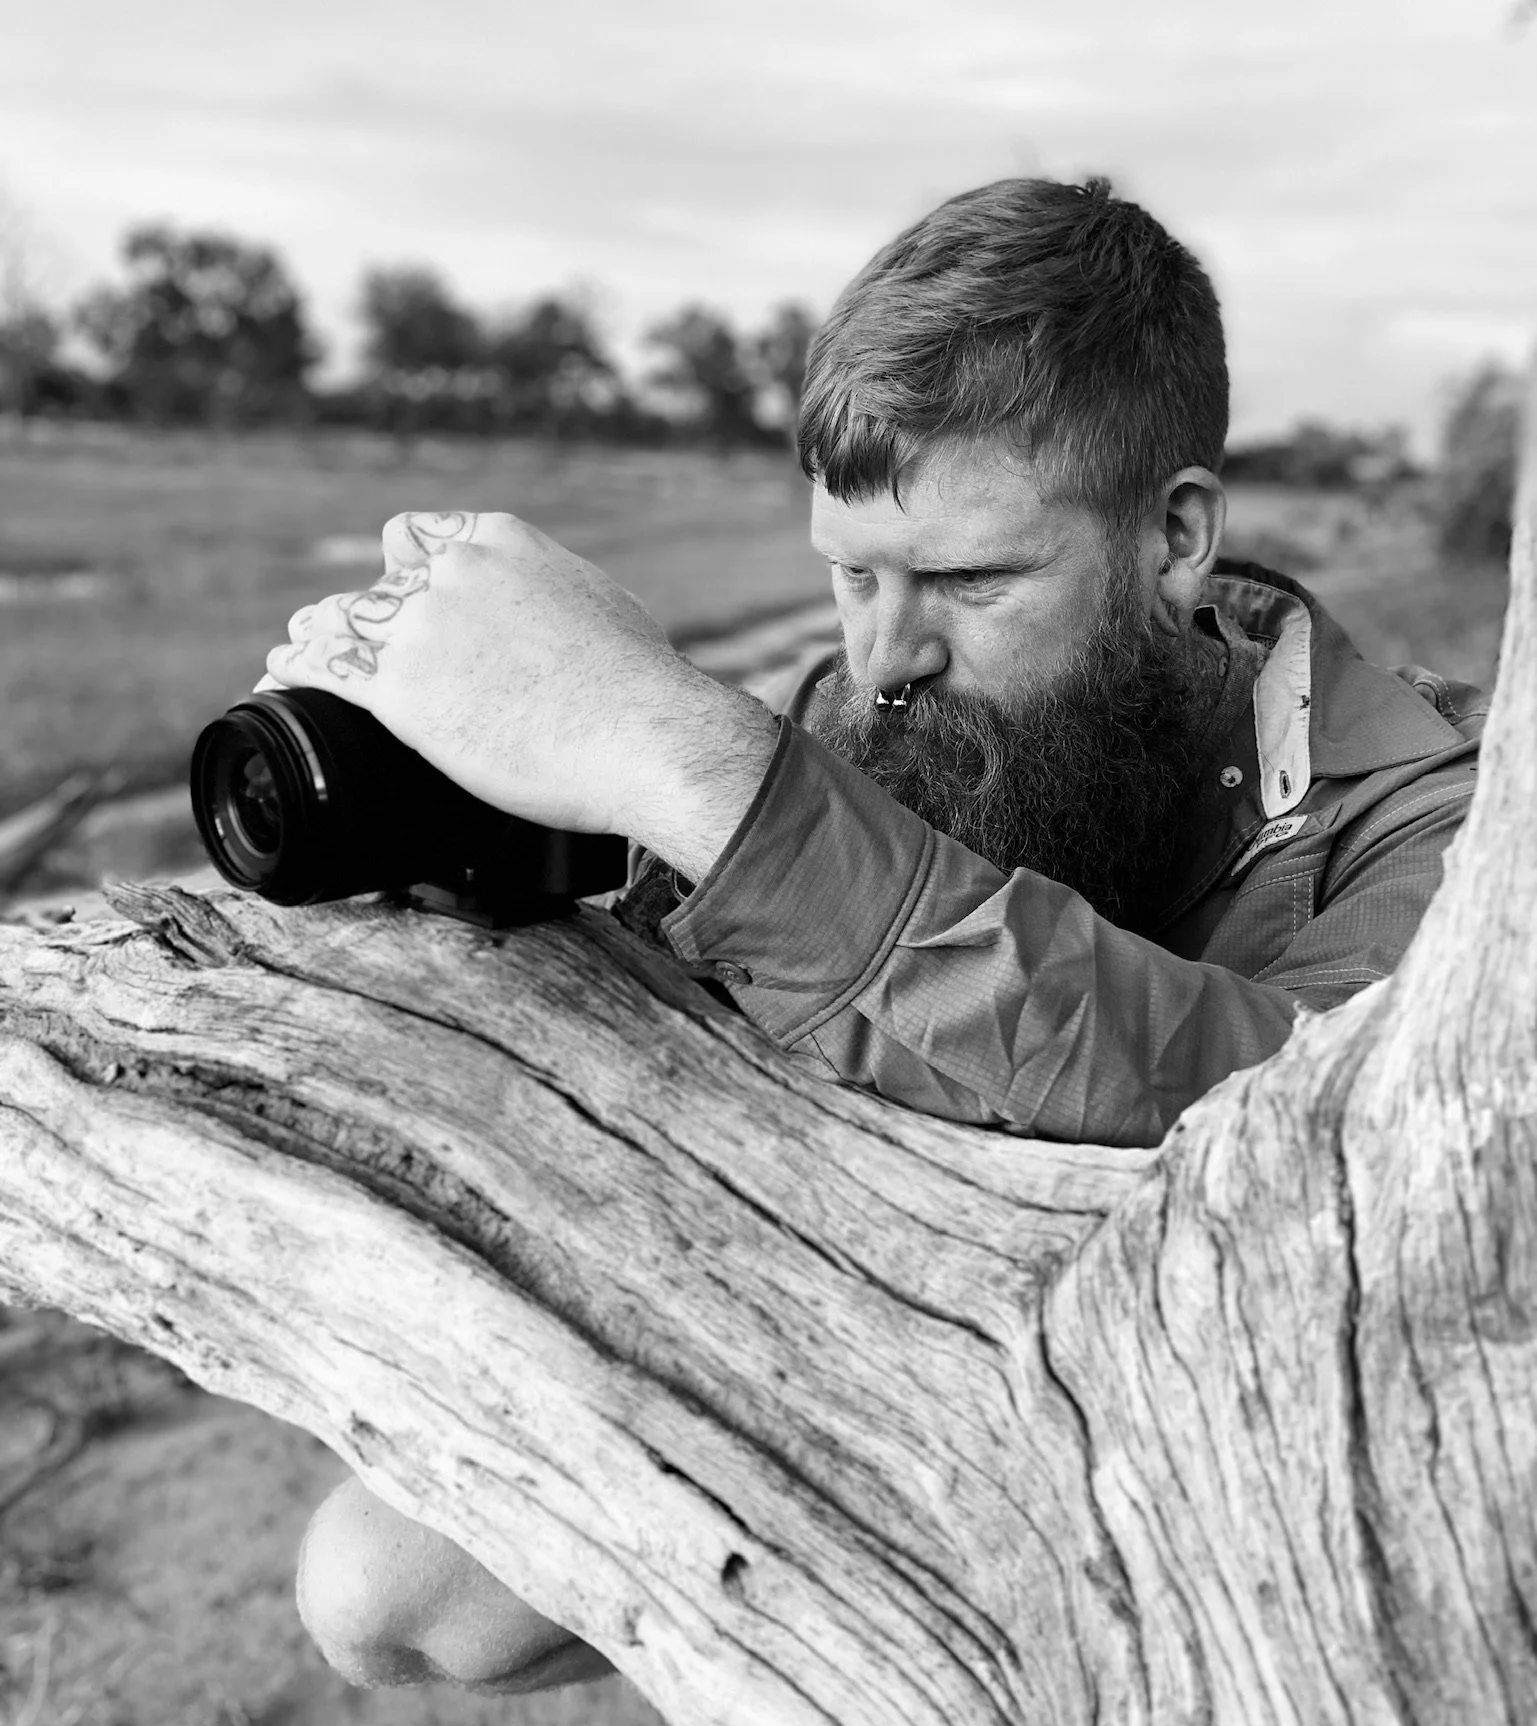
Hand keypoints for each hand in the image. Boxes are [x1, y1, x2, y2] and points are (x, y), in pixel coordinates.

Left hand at [264, 511, 777, 878]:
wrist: (641, 733)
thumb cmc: (640, 685)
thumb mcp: (602, 605)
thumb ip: (555, 596)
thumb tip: (560, 617)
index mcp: (499, 541)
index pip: (419, 531)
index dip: (402, 561)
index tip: (397, 579)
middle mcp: (451, 572)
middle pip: (378, 580)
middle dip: (366, 609)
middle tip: (359, 634)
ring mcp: (420, 628)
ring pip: (341, 619)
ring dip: (315, 633)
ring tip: (294, 647)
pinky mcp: (400, 691)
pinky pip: (323, 668)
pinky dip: (293, 670)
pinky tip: (277, 676)